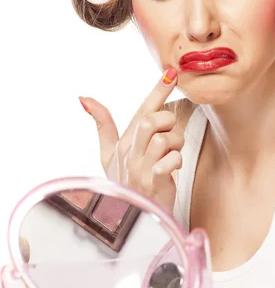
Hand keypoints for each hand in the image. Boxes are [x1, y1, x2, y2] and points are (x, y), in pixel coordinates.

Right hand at [79, 69, 182, 213]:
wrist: (134, 216)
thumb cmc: (126, 183)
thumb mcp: (109, 154)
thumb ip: (102, 125)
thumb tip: (84, 98)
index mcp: (121, 143)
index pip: (141, 110)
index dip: (157, 90)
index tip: (171, 72)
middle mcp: (129, 153)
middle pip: (151, 121)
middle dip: (168, 122)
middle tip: (170, 134)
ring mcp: (140, 168)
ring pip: (164, 139)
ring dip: (175, 144)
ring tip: (170, 155)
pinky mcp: (153, 183)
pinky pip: (170, 160)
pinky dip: (176, 161)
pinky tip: (170, 169)